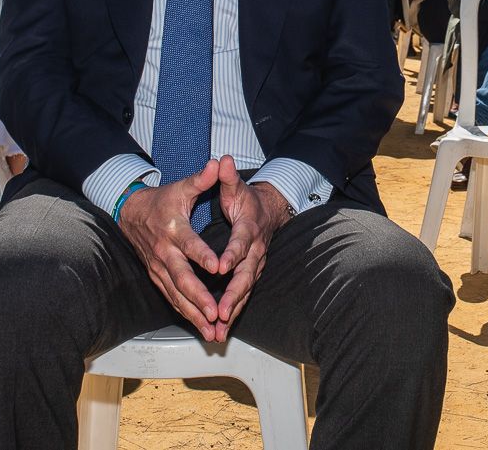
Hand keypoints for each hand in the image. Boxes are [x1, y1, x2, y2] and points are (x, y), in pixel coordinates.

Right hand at [117, 162, 225, 337]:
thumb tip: (219, 163)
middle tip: (215, 312)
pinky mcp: (157, 277)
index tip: (219, 267)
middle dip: (199, 298)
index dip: (203, 256)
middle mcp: (165, 253)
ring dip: (194, 314)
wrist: (130, 212)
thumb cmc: (162, 200)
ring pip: (177, 296)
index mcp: (174, 230)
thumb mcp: (181, 187)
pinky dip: (186, 314)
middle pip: (182, 279)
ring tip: (211, 330)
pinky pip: (172, 299)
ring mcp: (159, 268)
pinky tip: (200, 326)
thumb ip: (202, 179)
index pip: (190, 245)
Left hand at [209, 157, 291, 340]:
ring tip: (219, 328)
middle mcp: (255, 251)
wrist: (268, 211)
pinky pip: (242, 296)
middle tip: (221, 311)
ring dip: (233, 310)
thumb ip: (227, 177)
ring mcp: (254, 265)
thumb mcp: (237, 186)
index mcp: (249, 229)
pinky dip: (233, 313)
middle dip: (233, 295)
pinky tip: (221, 328)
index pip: (241, 243)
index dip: (232, 254)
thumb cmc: (248, 200)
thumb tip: (222, 160)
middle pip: (245, 275)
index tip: (219, 266)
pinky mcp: (250, 275)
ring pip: (244, 291)